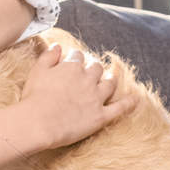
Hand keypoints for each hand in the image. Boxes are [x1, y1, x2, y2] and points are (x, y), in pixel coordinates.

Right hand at [17, 43, 137, 150]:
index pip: (78, 56)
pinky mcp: (100, 116)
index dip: (75, 59)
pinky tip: (136, 99)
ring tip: (110, 79)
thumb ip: (48, 56)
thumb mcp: (36, 71)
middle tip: (90, 72)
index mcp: (71, 67)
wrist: (38, 123)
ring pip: (109, 83)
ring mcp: (95, 97)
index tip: (72, 62)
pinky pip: (120, 108)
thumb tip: (58, 46)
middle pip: (96, 67)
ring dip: (110, 79)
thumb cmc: (33, 98)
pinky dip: (129, 103)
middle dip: (94, 67)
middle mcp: (87, 79)